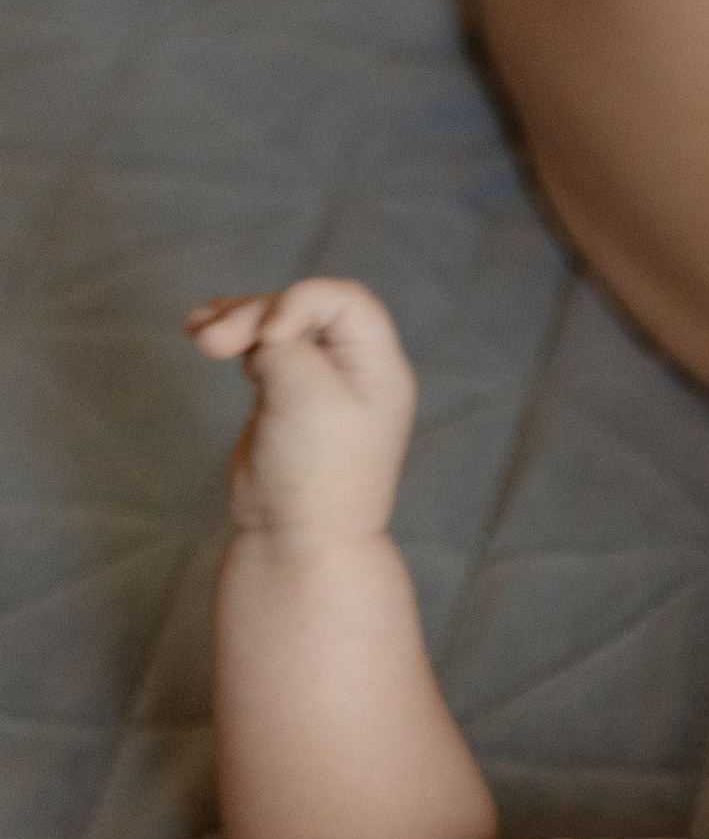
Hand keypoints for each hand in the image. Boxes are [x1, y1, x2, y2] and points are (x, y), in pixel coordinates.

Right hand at [189, 279, 415, 546]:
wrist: (297, 537)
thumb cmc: (315, 470)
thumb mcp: (304, 392)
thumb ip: (283, 344)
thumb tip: (260, 332)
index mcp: (379, 367)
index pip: (345, 300)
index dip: (300, 300)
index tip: (270, 336)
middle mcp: (355, 370)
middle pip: (302, 309)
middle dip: (253, 315)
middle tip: (210, 342)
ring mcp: (318, 382)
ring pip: (275, 326)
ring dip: (235, 321)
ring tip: (198, 333)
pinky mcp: (284, 396)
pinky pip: (260, 350)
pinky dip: (232, 339)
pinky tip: (201, 330)